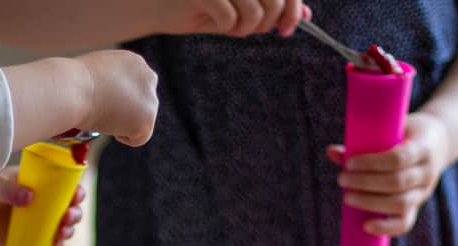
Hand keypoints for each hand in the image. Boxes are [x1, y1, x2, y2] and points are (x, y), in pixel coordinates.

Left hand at [0, 168, 84, 245]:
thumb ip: (8, 189)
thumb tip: (29, 196)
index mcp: (34, 181)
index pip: (62, 184)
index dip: (74, 189)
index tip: (76, 195)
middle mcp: (38, 201)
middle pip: (67, 207)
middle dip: (74, 212)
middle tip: (69, 216)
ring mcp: (34, 221)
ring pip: (61, 226)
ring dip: (68, 230)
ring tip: (62, 232)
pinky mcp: (26, 239)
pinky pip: (47, 243)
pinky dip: (55, 245)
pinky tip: (55, 244)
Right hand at [75, 50, 158, 146]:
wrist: (75, 89)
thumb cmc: (74, 82)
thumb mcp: (97, 72)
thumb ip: (111, 82)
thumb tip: (108, 96)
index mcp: (134, 62)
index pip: (134, 87)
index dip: (119, 99)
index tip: (103, 102)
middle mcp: (148, 77)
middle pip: (142, 105)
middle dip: (125, 113)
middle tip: (102, 112)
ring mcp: (150, 99)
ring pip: (140, 122)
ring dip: (122, 123)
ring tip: (102, 113)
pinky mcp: (147, 120)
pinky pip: (138, 138)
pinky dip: (121, 136)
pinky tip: (107, 122)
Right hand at [156, 0, 307, 37]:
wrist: (151, 2)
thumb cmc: (197, 3)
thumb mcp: (239, 4)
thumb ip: (270, 6)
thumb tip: (306, 17)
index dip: (293, 6)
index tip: (290, 27)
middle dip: (270, 21)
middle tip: (257, 30)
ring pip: (255, 10)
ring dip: (248, 27)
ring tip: (234, 27)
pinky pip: (230, 18)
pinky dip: (227, 27)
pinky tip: (216, 23)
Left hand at [327, 112, 450, 236]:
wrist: (439, 143)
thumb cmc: (406, 134)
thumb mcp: (393, 130)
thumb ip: (365, 141)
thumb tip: (332, 152)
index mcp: (423, 149)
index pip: (399, 159)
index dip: (372, 163)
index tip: (350, 163)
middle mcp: (427, 173)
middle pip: (397, 183)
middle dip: (365, 183)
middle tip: (342, 179)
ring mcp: (422, 192)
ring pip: (400, 204)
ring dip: (370, 203)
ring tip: (347, 196)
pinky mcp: (416, 207)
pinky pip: (404, 224)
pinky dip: (385, 227)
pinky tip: (365, 225)